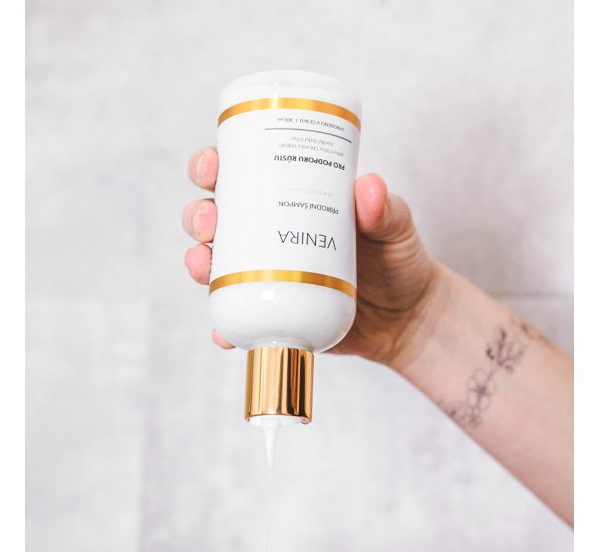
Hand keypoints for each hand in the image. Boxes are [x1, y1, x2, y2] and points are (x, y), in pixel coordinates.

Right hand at [182, 148, 443, 369]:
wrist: (407, 318)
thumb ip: (387, 210)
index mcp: (288, 196)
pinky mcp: (272, 312)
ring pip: (215, 265)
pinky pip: (238, 317)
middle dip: (198, 215)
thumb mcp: (396, 227)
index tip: (212, 166)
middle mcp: (268, 233)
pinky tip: (222, 333)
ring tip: (202, 267)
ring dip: (198, 262)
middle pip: (215, 217)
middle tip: (210, 222)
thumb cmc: (397, 259)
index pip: (240, 172)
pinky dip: (224, 326)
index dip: (213, 165)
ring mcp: (266, 275)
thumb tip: (369, 188)